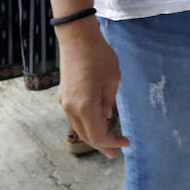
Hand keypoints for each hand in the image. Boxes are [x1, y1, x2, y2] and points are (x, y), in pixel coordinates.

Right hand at [56, 20, 128, 158]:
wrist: (77, 38)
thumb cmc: (99, 56)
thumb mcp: (112, 79)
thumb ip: (108, 101)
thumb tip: (106, 116)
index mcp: (85, 106)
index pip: (97, 134)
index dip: (112, 142)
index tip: (126, 143)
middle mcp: (70, 108)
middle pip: (86, 135)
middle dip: (102, 144)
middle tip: (116, 152)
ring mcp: (64, 102)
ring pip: (78, 127)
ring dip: (93, 135)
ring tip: (107, 140)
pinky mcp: (63, 95)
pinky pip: (74, 117)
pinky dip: (86, 124)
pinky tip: (96, 123)